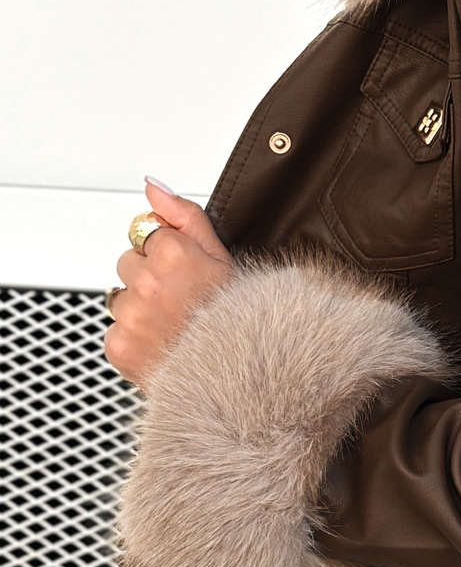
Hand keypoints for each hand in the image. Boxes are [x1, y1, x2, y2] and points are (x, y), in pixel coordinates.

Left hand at [104, 178, 235, 391]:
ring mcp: (130, 316)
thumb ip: (183, 215)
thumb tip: (153, 187)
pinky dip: (135, 338)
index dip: (171, 256)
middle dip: (151, 278)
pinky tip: (164, 343)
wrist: (239, 379)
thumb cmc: (239, 320)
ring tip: (175, 324)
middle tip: (184, 300)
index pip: (147, 236)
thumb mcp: (221, 256)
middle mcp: (147, 283)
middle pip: (129, 264)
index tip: (189, 275)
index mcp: (174, 255)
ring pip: (121, 297)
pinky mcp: (119, 346)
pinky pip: (115, 330)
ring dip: (140, 307)